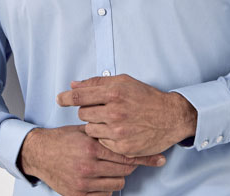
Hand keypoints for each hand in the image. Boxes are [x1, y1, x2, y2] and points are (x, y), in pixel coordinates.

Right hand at [17, 124, 166, 195]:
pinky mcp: (78, 195)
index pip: (126, 153)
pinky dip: (106, 186)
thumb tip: (127, 130)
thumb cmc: (63, 139)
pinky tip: (100, 177)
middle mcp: (89, 166)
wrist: (40, 153)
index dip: (144, 157)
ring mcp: (83, 183)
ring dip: (117, 175)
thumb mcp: (84, 130)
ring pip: (117, 182)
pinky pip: (104, 194)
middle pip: (125, 169)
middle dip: (129, 163)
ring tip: (108, 166)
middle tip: (127, 157)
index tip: (160, 159)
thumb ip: (104, 131)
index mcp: (92, 146)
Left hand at [56, 74, 196, 157]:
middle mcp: (115, 112)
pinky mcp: (123, 147)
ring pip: (90, 129)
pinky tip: (117, 131)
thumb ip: (97, 83)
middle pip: (83, 113)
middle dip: (88, 110)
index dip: (66, 98)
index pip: (80, 96)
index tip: (60, 99)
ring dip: (95, 125)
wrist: (170, 116)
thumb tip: (74, 85)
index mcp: (114, 93)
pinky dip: (106, 137)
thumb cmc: (146, 97)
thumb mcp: (124, 82)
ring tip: (110, 120)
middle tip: (101, 109)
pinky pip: (101, 142)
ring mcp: (118, 131)